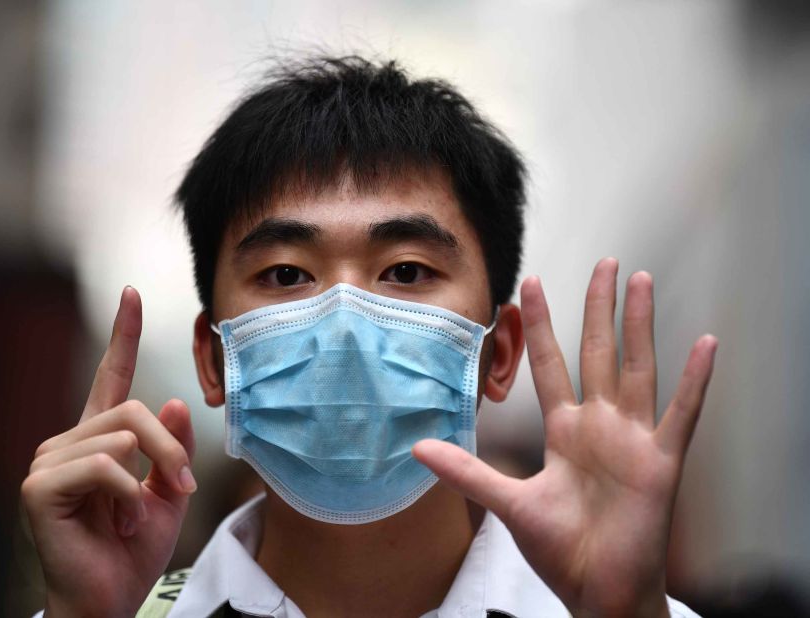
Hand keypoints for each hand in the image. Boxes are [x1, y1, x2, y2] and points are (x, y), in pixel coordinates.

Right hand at [21, 287, 196, 617]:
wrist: (111, 598)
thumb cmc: (134, 549)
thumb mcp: (168, 493)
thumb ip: (173, 448)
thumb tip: (177, 400)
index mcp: (99, 439)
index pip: (111, 376)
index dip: (123, 335)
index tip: (132, 293)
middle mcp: (69, 441)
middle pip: (134, 409)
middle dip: (171, 449)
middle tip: (184, 485)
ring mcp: (49, 462)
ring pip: (124, 433)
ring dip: (153, 474)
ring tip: (144, 513)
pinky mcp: (40, 486)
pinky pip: (104, 465)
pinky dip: (127, 495)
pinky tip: (122, 522)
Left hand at [414, 258, 716, 616]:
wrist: (596, 589)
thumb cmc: (561, 548)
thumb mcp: (509, 503)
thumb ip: (467, 472)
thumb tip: (418, 449)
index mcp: (566, 430)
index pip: (551, 363)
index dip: (541, 325)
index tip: (530, 284)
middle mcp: (600, 425)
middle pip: (599, 352)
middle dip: (598, 308)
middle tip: (603, 263)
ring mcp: (633, 439)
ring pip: (638, 368)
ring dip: (639, 325)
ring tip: (640, 281)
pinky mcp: (661, 462)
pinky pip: (681, 414)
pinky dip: (694, 381)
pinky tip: (702, 345)